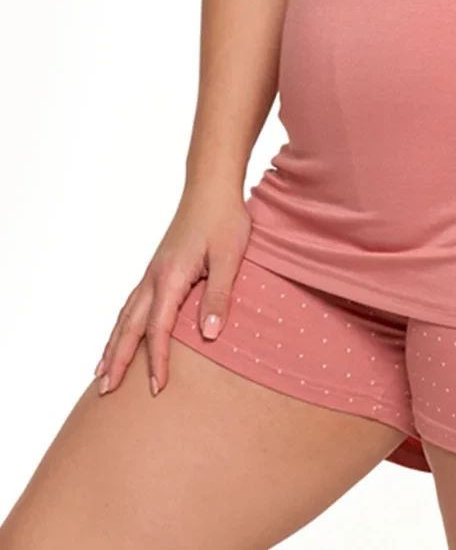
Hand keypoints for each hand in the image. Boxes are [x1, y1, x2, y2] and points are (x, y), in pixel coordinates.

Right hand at [92, 185, 250, 398]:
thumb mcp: (230, 257)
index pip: (158, 329)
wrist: (211, 187)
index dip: (157, 361)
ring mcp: (152, 272)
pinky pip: (131, 303)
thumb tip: (210, 335)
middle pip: (130, 326)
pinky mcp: (157, 268)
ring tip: (100, 373)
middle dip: (118, 360)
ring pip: (125, 315)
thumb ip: (219, 295)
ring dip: (113, 345)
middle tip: (104, 392)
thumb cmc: (224, 219)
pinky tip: (120, 334)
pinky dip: (121, 324)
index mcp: (170, 277)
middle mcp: (154, 277)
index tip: (157, 388)